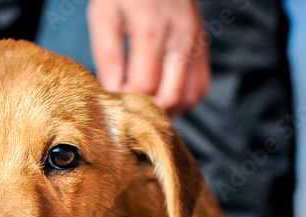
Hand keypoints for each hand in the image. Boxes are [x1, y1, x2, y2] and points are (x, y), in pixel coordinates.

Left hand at [87, 0, 210, 115]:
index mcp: (151, 31)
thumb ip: (107, 56)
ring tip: (145, 107)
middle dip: (146, 112)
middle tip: (128, 110)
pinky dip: (183, 100)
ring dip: (167, 110)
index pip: (144, 87)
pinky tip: (163, 97)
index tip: (113, 103)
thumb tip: (112, 93)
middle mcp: (180, 38)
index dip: (127, 103)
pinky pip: (200, 86)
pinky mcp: (202, 44)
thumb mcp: (103, 15)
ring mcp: (195, 41)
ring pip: (189, 97)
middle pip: (169, 98)